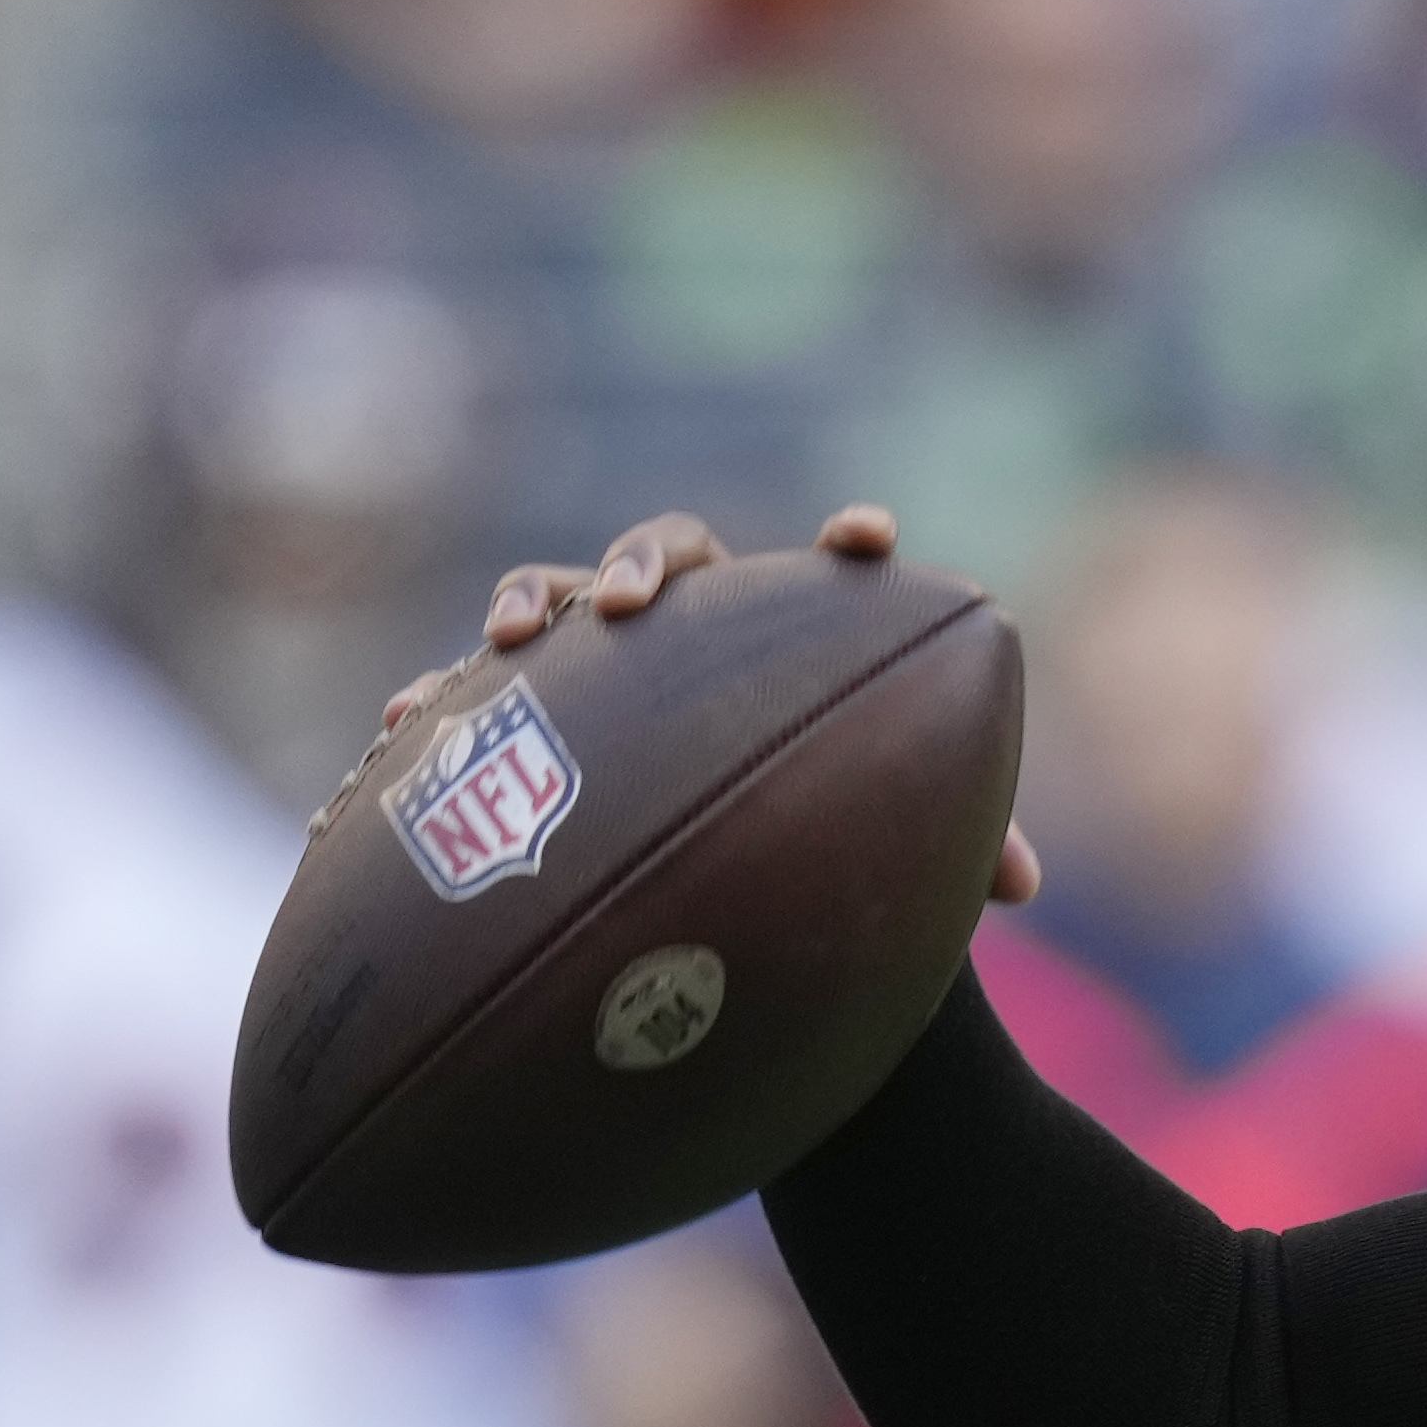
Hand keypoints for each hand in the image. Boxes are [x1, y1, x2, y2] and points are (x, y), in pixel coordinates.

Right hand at [378, 502, 1039, 904]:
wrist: (707, 878)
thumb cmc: (812, 845)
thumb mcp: (880, 853)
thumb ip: (953, 849)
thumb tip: (1021, 887)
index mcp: (788, 646)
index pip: (824, 576)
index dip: (849, 545)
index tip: (868, 539)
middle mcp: (694, 634)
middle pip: (672, 557)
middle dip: (649, 564)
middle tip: (637, 607)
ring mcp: (602, 663)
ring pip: (561, 594)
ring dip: (539, 599)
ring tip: (514, 637)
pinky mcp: (524, 715)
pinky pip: (471, 694)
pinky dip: (439, 701)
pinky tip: (405, 730)